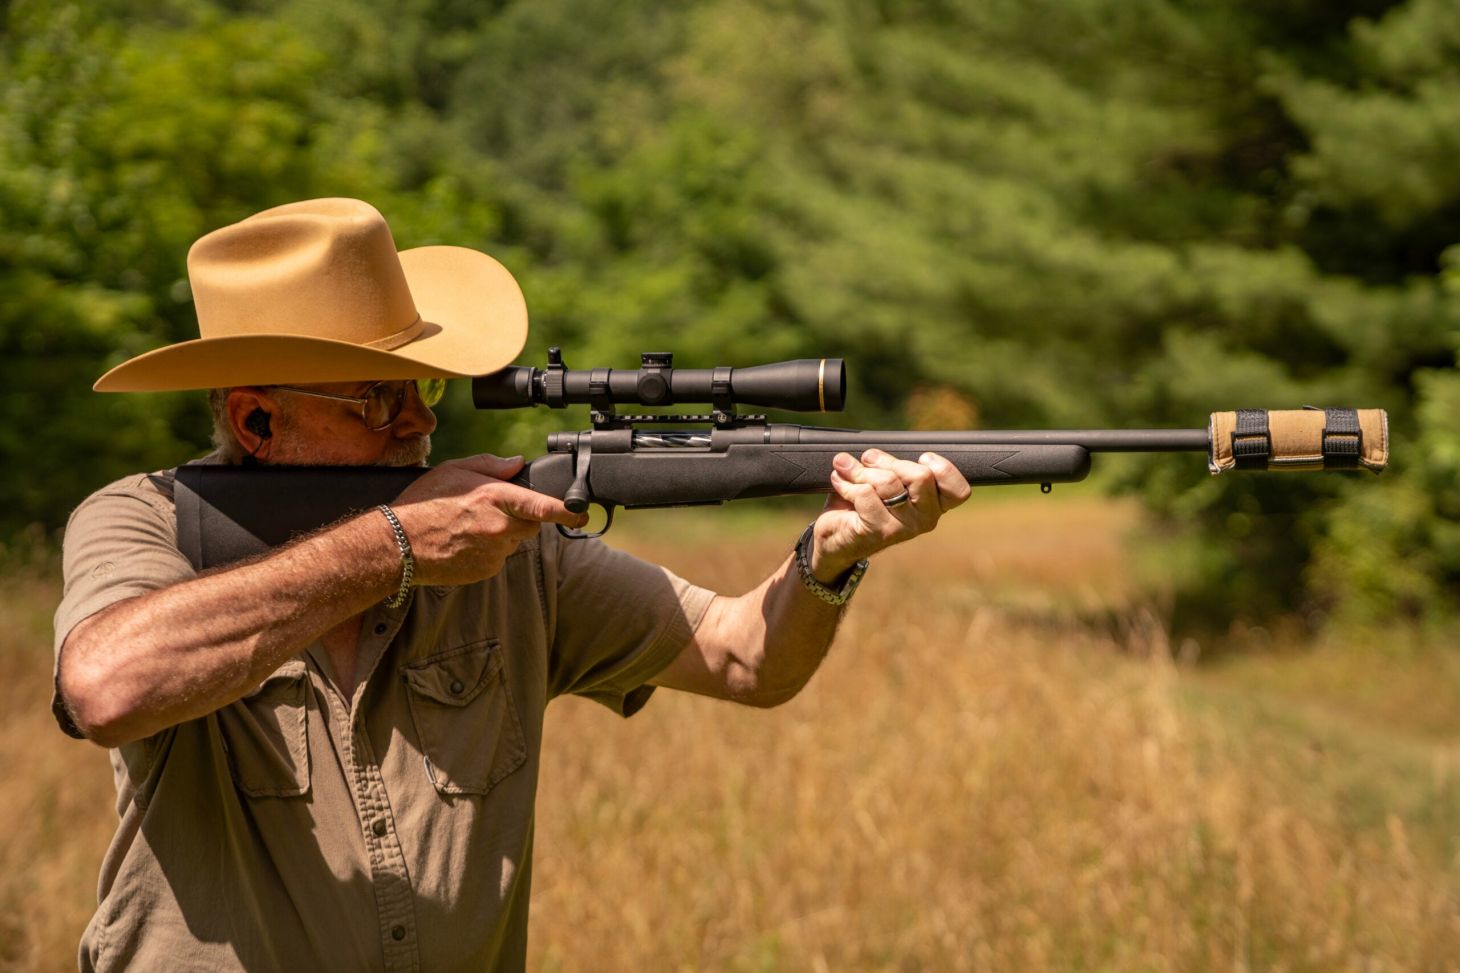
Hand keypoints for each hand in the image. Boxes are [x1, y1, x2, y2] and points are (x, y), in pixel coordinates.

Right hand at [390, 454, 587, 584]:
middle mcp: (499, 528)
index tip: (582, 513)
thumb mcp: (454, 470)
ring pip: (514, 542)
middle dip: (520, 517)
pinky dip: (489, 552)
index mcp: (494, 499)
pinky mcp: (486, 571)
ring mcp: (494, 553)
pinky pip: (499, 559)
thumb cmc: (422, 504)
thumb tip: (517, 463)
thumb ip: (491, 466)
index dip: (567, 510)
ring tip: (469, 528)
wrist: (397, 546)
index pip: (541, 505)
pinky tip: (464, 544)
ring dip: (502, 535)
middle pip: (531, 524)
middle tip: (490, 511)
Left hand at [811, 449, 970, 580]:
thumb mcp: (888, 481)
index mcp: (935, 505)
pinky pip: (864, 494)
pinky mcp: (878, 532)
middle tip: (868, 459)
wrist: (837, 537)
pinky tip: (840, 482)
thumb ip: (895, 466)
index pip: (958, 490)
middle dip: (888, 461)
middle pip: (921, 476)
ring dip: (861, 469)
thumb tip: (875, 451)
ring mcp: (903, 528)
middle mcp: (926, 519)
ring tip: (846, 467)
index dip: (943, 468)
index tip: (922, 458)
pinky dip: (847, 483)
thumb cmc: (865, 504)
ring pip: (889, 482)